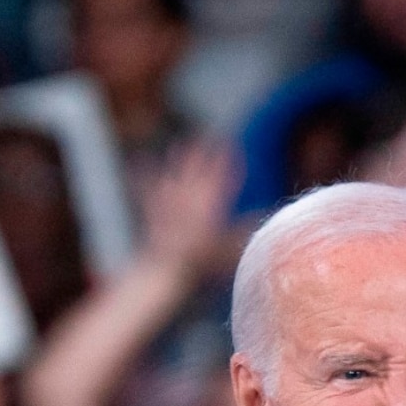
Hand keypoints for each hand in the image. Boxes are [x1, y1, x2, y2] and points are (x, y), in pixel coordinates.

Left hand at [141, 138, 240, 274]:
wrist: (164, 269)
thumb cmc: (200, 262)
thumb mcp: (230, 248)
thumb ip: (245, 228)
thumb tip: (265, 212)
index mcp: (209, 204)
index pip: (220, 175)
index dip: (226, 159)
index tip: (231, 144)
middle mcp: (189, 198)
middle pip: (196, 170)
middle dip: (202, 152)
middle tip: (206, 136)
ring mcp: (169, 204)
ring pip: (175, 175)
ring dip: (178, 161)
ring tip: (178, 146)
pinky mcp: (153, 214)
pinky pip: (148, 191)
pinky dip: (144, 177)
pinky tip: (139, 163)